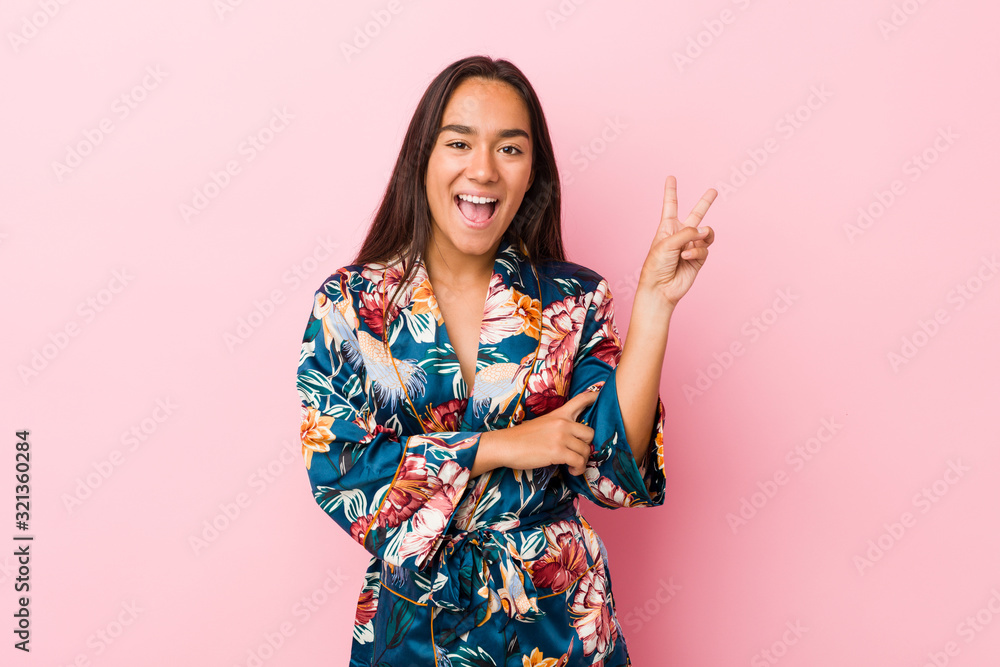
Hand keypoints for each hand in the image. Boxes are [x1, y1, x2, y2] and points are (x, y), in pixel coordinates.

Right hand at [477, 390, 598, 476]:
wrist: (506, 445)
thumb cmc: (522, 437)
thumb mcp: (542, 423)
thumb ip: (559, 425)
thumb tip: (573, 437)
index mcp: (559, 414)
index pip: (581, 400)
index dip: (594, 397)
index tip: (601, 395)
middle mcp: (562, 423)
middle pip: (590, 433)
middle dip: (586, 446)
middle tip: (577, 454)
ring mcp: (561, 436)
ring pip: (586, 450)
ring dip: (582, 461)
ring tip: (573, 466)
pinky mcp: (558, 451)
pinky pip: (579, 461)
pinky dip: (578, 469)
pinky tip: (571, 471)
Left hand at [638, 175, 716, 305]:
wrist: (660, 288)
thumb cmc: (656, 265)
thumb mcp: (666, 243)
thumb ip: (688, 232)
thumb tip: (706, 230)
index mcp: (667, 227)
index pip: (670, 205)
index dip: (671, 191)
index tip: (671, 177)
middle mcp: (680, 234)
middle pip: (696, 214)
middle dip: (705, 202)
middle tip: (714, 191)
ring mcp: (691, 245)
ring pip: (706, 232)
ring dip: (701, 235)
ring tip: (692, 243)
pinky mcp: (699, 257)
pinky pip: (705, 247)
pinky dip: (697, 250)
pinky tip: (687, 256)